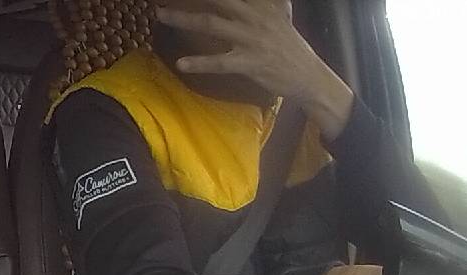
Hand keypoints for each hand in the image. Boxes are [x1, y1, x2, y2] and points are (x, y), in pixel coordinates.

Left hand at [156, 0, 355, 141]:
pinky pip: (220, 62)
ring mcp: (251, 39)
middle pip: (217, 0)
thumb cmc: (287, 46)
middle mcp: (254, 16)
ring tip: (159, 15)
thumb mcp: (279, 14)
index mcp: (261, 4)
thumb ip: (266, 2)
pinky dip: (199, 63)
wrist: (307, 75)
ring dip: (182, 19)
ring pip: (211, 24)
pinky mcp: (250, 62)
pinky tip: (181, 64)